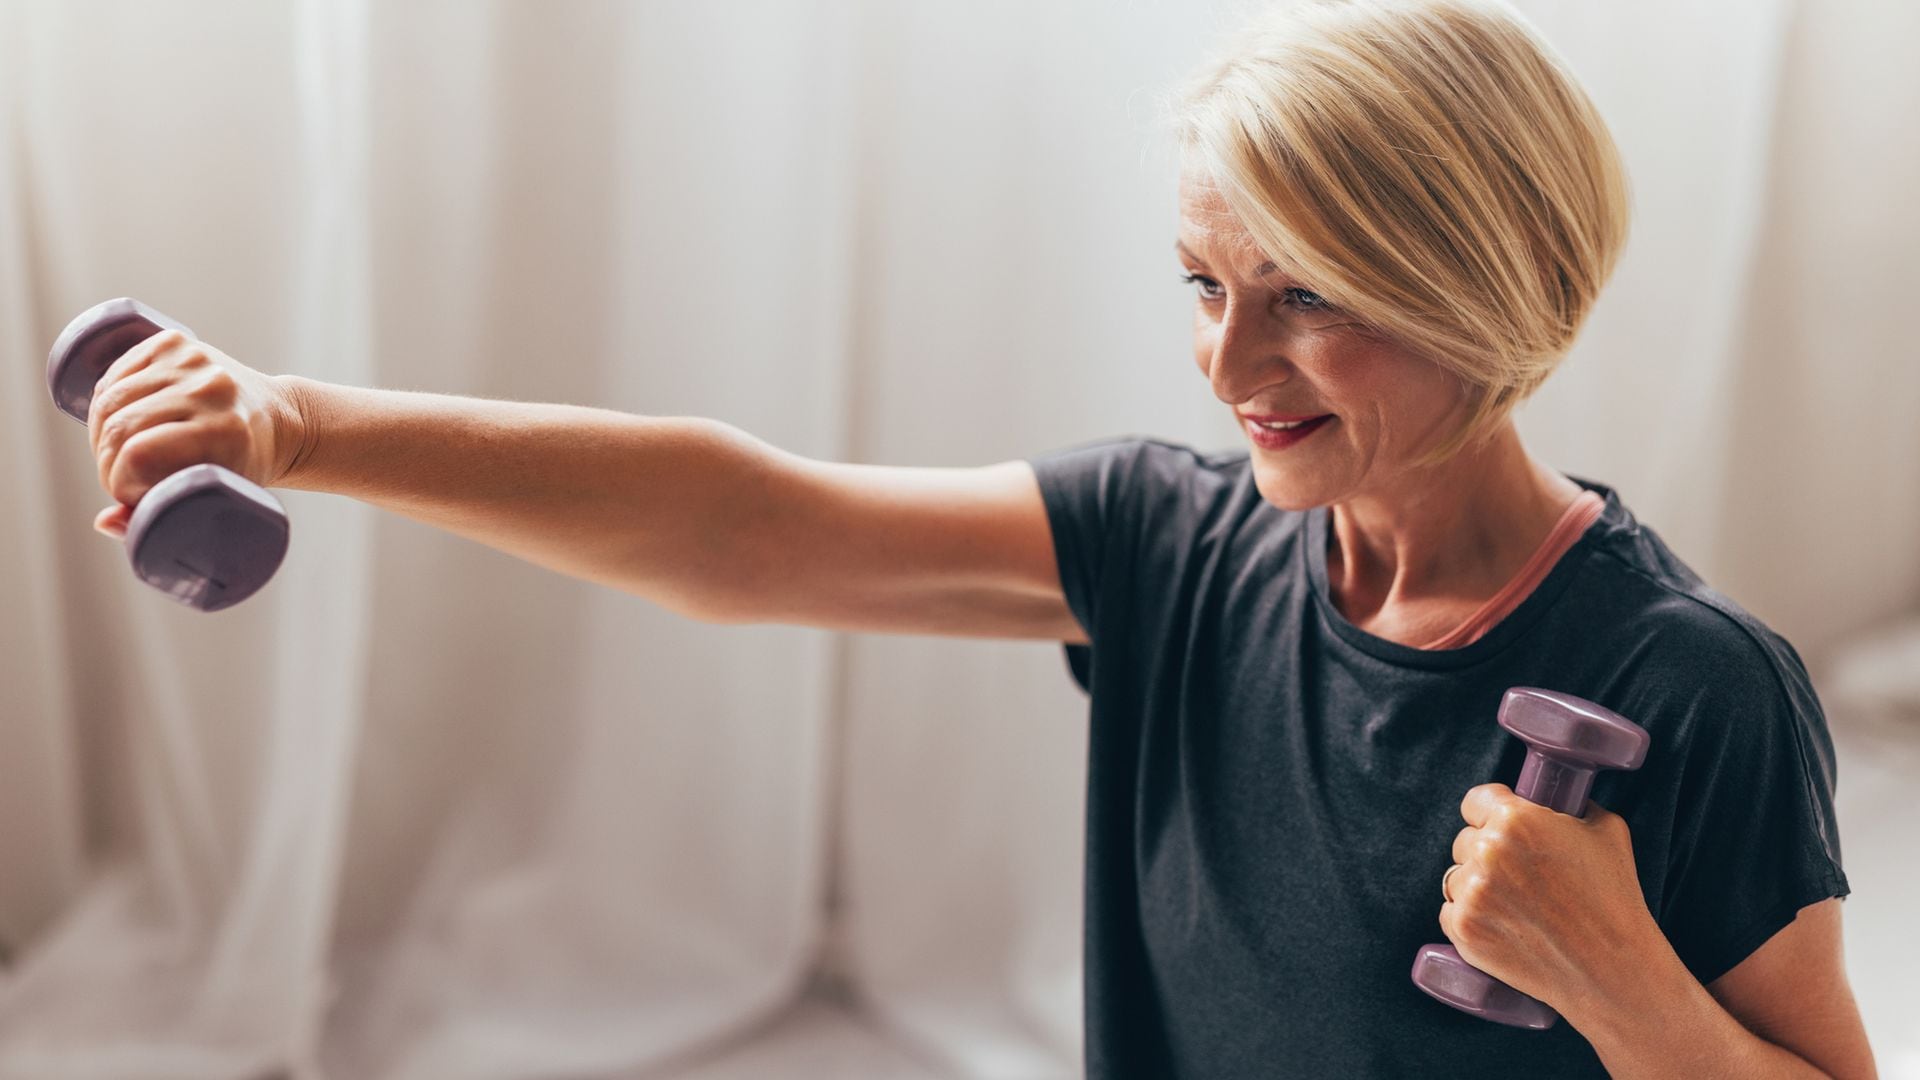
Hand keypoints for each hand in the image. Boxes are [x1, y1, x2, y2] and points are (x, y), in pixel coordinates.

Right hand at [86, 329, 306, 538]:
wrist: (277, 417)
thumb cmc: (245, 464)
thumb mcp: (218, 497)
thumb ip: (160, 515)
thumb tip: (104, 522)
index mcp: (226, 430)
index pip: (139, 454)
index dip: (119, 482)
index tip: (128, 494)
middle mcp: (211, 389)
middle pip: (120, 428)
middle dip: (106, 461)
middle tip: (117, 476)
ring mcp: (193, 360)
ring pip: (110, 399)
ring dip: (100, 432)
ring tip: (117, 452)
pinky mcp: (175, 341)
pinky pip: (115, 374)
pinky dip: (105, 400)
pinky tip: (118, 419)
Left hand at [1438, 783, 1660, 1015]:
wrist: (1612, 969)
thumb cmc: (1614, 898)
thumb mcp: (1606, 830)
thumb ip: (1574, 807)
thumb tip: (1556, 798)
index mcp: (1515, 819)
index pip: (1474, 801)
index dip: (1488, 812)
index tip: (1498, 825)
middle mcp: (1486, 852)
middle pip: (1465, 841)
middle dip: (1486, 853)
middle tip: (1518, 874)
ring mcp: (1471, 894)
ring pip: (1456, 877)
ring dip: (1476, 886)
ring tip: (1516, 905)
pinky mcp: (1463, 931)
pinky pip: (1449, 912)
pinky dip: (1469, 917)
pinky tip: (1501, 925)